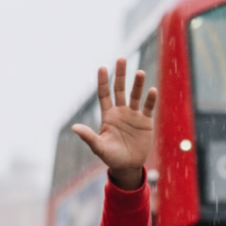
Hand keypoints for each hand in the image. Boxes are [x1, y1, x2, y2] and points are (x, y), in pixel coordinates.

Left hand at [73, 58, 157, 189]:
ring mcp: (134, 116)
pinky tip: (152, 90)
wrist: (128, 166)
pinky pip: (148, 108)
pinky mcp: (146, 122)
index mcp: (108, 116)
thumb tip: (74, 127)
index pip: (104, 95)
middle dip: (120, 75)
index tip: (102, 67)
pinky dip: (150, 99)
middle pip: (120, 89)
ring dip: (137, 84)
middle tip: (121, 59)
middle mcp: (121, 112)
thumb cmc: (111, 157)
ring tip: (140, 72)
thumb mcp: (99, 147)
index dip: (102, 82)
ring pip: (135, 96)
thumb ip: (88, 136)